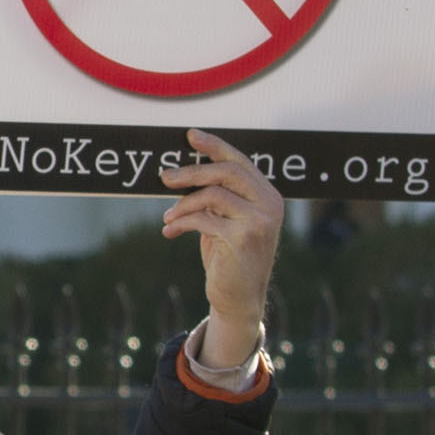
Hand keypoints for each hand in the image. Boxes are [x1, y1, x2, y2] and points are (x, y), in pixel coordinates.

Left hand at [158, 130, 282, 379]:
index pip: (240, 161)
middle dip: (191, 171)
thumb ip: (217, 195)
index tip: (190, 136)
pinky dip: (181, 222)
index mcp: (267, 195)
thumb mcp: (226, 220)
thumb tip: (185, 170)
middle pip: (226, 172)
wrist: (239, 299)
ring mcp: (259, 221)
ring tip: (167, 215)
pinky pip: (204, 219)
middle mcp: (269, 205)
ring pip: (212, 194)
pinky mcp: (243, 239)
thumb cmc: (229, 256)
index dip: (214, 146)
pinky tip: (170, 230)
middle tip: (164, 177)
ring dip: (182, 203)